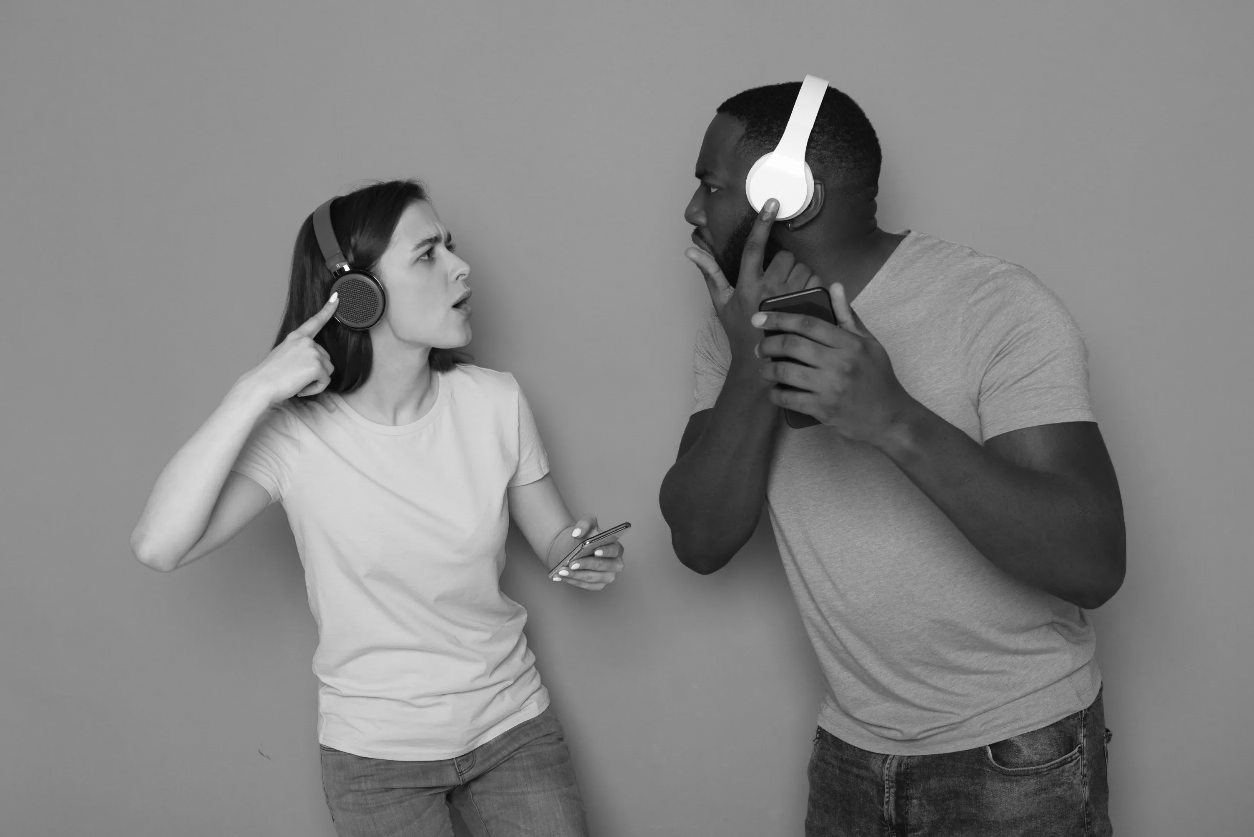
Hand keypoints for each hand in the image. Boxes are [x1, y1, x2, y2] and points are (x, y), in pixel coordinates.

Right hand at [237, 293, 338, 405]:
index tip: (337, 298)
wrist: (260, 385)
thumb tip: (312, 363)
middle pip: (326, 358)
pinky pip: (325, 381)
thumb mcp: (283, 356)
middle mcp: (306, 342)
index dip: (328, 310)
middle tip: (295, 377)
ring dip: (315, 381)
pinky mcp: (317, 365)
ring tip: (296, 382)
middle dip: (315, 372)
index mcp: (295, 337)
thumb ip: (299, 353)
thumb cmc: (269, 376)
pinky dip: (315, 388)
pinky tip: (300, 388)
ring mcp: (312, 352)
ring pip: (327, 371)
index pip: (315, 321)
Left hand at [547, 516, 625, 590]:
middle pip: (602, 566)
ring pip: (591, 578)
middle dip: (586, 564)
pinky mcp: (598, 585)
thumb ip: (584, 523)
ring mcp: (608, 577)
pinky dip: (571, 581)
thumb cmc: (586, 536)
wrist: (576, 548)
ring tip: (561, 571)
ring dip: (575, 575)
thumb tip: (577, 532)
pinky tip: (559, 576)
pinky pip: (584, 585)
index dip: (605, 551)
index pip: (613, 551)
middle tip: (572, 563)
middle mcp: (615, 564)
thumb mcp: (587, 523)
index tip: (595, 551)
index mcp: (616, 548)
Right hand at [685, 199, 818, 369]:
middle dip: (785, 265)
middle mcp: (768, 290)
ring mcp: (789, 300)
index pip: (754, 247)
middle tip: (778, 283)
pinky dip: (814, 287)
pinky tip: (804, 300)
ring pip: (805, 268)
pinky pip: (817, 283)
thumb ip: (710, 273)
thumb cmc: (740, 332)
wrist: (759, 365)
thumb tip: (690, 251)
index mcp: (747, 285)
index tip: (772, 202)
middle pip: (786, 256)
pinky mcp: (806, 309)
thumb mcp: (721, 303)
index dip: (763, 222)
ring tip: (791, 294)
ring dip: (801, 275)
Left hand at [751, 283, 915, 446]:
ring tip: (764, 369)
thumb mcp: (869, 343)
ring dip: (767, 370)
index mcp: (850, 344)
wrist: (889, 417)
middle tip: (760, 347)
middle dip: (768, 344)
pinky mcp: (823, 409)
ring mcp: (830, 387)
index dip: (779, 318)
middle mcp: (839, 363)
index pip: (808, 323)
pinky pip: (789, 399)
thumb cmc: (878, 377)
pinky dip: (775, 394)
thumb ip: (848, 316)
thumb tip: (835, 286)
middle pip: (792, 345)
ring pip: (785, 372)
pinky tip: (773, 391)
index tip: (760, 317)